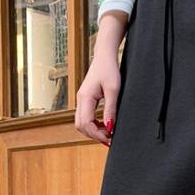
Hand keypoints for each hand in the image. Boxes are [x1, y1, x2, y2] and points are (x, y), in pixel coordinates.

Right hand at [75, 11, 127, 145]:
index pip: (85, 124)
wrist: (105, 55)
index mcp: (85, 98)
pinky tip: (105, 125)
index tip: (110, 138)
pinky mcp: (86, 100)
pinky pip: (85, 117)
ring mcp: (81, 100)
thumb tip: (110, 127)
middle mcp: (80, 100)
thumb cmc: (109, 69)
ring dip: (94, 130)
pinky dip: (94, 124)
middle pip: (80, 126)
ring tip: (109, 132)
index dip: (97, 134)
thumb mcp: (114, 90)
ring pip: (82, 123)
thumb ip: (111, 109)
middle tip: (110, 138)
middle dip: (94, 135)